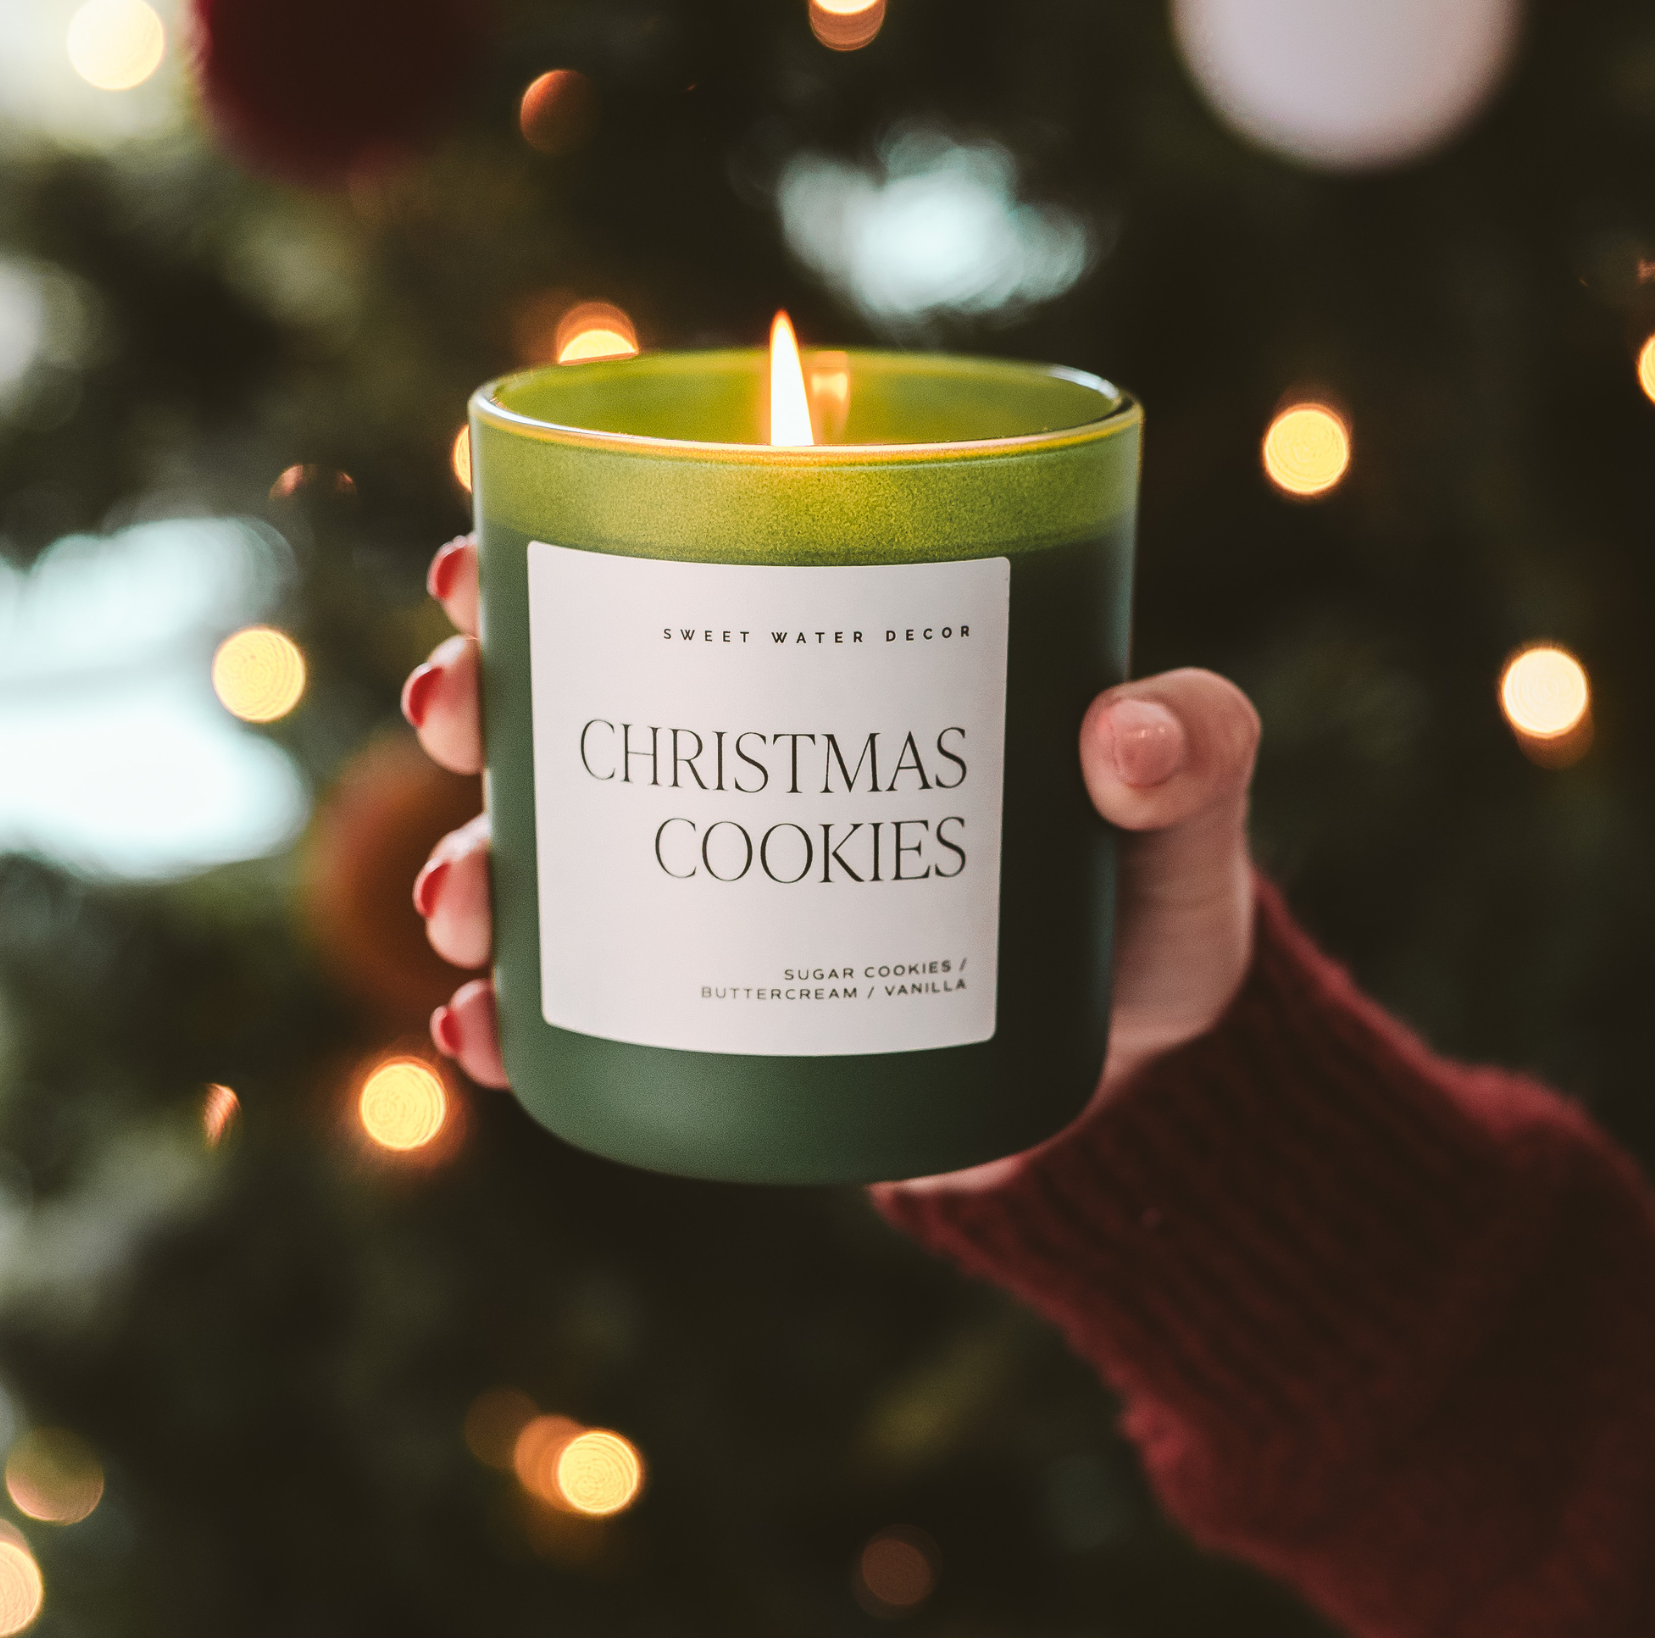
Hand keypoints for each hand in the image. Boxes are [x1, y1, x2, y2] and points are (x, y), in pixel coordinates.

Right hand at [404, 535, 1262, 1176]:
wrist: (1138, 1091)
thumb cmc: (1151, 918)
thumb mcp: (1185, 823)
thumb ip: (1195, 753)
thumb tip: (1125, 735)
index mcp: (832, 689)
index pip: (674, 598)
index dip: (553, 569)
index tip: (477, 563)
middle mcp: (752, 786)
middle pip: (574, 717)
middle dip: (477, 699)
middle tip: (459, 710)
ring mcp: (725, 910)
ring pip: (552, 866)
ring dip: (471, 866)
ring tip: (465, 903)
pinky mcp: (723, 1028)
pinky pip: (588, 1023)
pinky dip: (516, 1026)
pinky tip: (479, 1036)